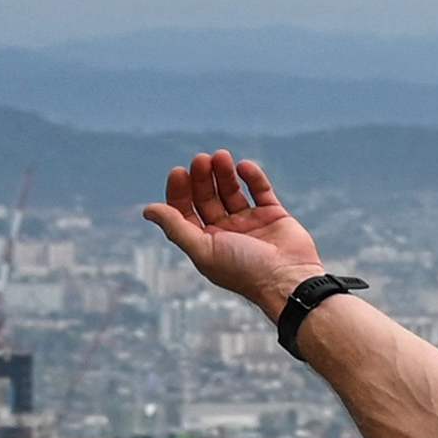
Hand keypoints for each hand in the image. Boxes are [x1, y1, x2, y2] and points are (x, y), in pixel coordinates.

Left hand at [140, 149, 326, 313]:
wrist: (289, 280)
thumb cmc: (244, 270)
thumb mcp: (203, 250)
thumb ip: (176, 228)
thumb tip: (148, 210)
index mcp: (207, 243)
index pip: (185, 211)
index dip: (179, 191)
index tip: (179, 172)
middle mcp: (227, 233)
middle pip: (207, 197)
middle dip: (202, 177)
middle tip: (201, 159)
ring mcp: (251, 223)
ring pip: (232, 191)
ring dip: (224, 173)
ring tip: (221, 156)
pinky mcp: (274, 216)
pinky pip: (261, 191)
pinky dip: (253, 177)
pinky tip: (244, 166)